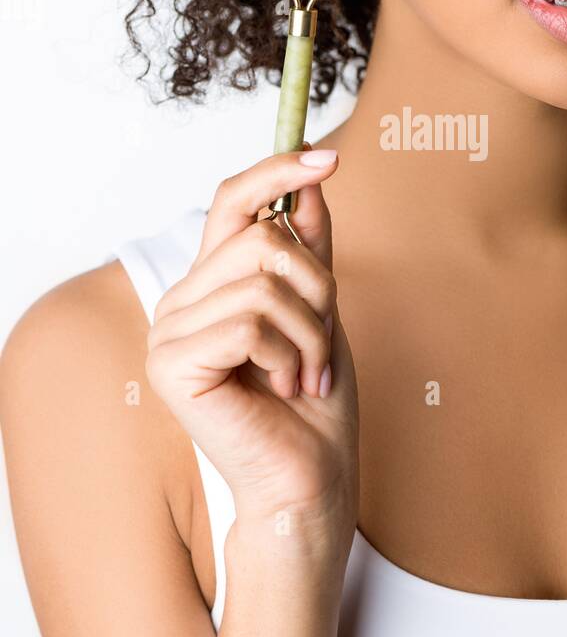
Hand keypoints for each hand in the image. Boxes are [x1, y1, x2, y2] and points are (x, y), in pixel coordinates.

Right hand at [145, 147, 358, 564]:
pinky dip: (287, 353)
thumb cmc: (316, 401)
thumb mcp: (321, 307)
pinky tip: (284, 386)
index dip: (275, 172)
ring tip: (307, 371)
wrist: (312, 478)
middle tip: (324, 339)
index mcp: (210, 284)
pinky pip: (248, 322)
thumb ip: (309, 246)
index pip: (230, 203)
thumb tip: (309, 179)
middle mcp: (182, 301)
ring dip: (310, 329)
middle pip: (260, 238)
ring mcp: (170, 333)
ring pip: (262, 280)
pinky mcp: (172, 366)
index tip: (327, 158)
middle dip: (317, 286)